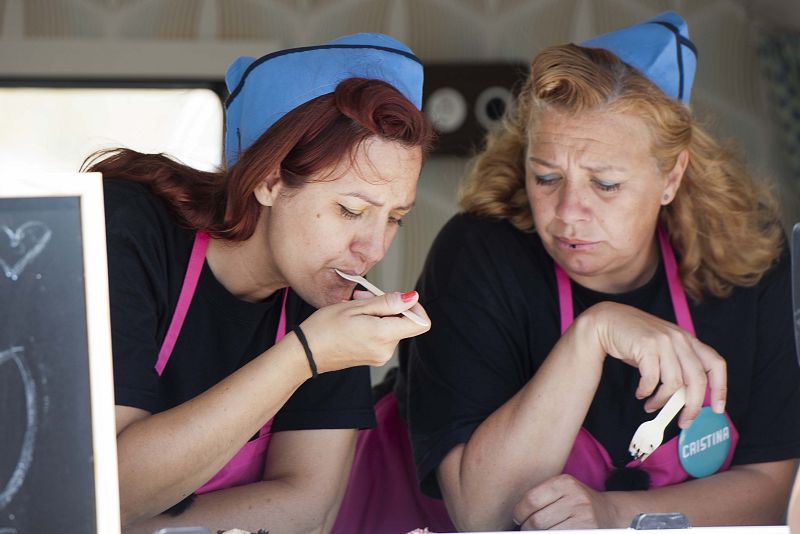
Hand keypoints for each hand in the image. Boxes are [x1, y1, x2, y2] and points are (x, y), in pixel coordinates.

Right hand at [296, 289, 430, 372]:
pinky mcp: (374, 357)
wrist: (305, 353)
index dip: (414, 307)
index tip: (398, 298)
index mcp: (383, 335)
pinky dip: (374, 324)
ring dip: (378, 313)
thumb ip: (387, 303)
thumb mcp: (356, 307)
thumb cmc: (324, 328)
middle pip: (404, 322)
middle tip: (364, 297)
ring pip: (392, 327)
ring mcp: (380, 356)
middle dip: (389, 306)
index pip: (420, 323)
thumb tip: (412, 298)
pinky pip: (383, 336)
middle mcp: (386, 350)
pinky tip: (355, 319)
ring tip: (355, 307)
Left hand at [512, 474, 612, 529]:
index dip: (519, 512)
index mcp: (564, 483)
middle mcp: (575, 498)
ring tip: (540, 531)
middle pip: (537, 520)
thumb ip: (541, 496)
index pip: (531, 500)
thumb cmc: (577, 502)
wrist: (609, 512)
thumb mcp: (562, 490)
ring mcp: (584, 517)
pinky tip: (551, 533)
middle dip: (527, 528)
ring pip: (546, 533)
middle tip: (527, 528)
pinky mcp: (587, 531)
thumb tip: (515, 515)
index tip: (518, 518)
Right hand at [582, 302, 726, 426]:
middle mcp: (680, 339)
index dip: (721, 388)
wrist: (608, 320)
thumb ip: (677, 366)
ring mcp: (664, 341)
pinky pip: (652, 378)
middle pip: (697, 380)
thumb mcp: (663, 348)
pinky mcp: (646, 345)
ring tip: (651, 405)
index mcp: (688, 340)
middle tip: (684, 421)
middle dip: (692, 406)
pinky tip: (641, 393)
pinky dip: (647, 391)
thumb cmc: (635, 339)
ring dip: (662, 401)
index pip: (715, 364)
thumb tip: (687, 398)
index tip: (718, 408)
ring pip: (674, 383)